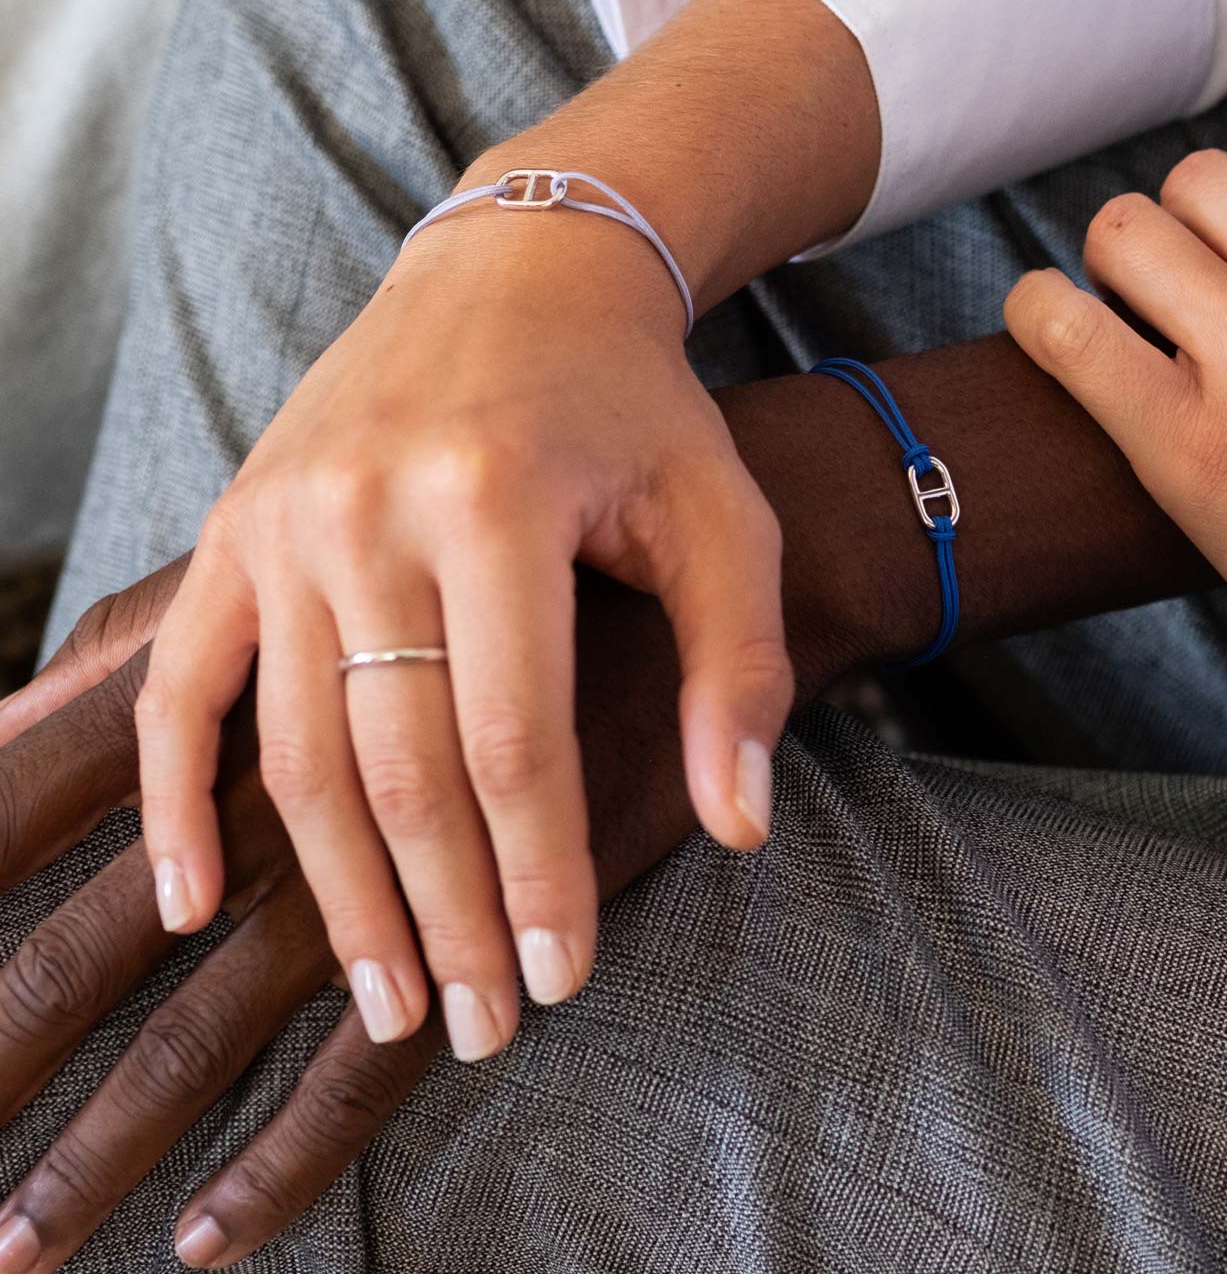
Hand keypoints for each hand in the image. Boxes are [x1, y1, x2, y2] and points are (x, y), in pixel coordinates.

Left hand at [0, 605, 441, 1270]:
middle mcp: (257, 776)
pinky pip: (354, 1067)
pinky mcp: (463, 911)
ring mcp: (355, 857)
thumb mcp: (308, 562)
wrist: (649, 537)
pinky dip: (275, 1155)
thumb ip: (152, 646)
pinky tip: (212, 1229)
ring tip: (24, 1243)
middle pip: (78, 946)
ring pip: (203, 1026)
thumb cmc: (475, 540)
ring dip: (105, 1143)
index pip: (26, 799)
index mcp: (204, 683)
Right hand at [134, 165, 792, 1059]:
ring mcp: (283, 518)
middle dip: (447, 917)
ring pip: (293, 753)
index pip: (514, 746)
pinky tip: (194, 898)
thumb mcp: (721, 515)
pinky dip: (177, 797)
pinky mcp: (234, 523)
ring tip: (387, 1001)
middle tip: (484, 1025)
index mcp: (496, 502)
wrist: (519, 275)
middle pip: (399, 769)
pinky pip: (184, 684)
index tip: (564, 980)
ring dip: (337, 894)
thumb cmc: (638, 407)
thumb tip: (737, 829)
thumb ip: (741, 669)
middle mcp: (367, 510)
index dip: (540, 880)